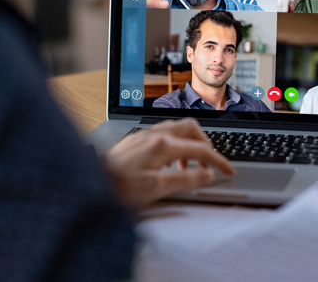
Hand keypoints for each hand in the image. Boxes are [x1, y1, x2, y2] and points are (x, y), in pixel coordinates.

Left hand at [102, 118, 234, 210]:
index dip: (218, 161)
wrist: (89, 182)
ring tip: (189, 166)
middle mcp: (155, 135)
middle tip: (210, 163)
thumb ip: (185, 179)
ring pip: (178, 129)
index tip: (228, 171)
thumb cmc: (118, 188)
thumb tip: (207, 175)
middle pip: (192, 128)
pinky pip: (165, 134)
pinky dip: (176, 145)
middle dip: (206, 144)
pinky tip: (169, 162)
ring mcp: (145, 135)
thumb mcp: (155, 189)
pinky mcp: (137, 140)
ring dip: (190, 144)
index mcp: (163, 146)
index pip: (200, 149)